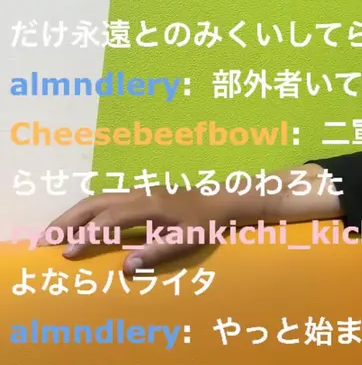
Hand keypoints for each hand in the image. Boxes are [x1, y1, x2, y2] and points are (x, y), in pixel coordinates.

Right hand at [40, 188, 253, 275]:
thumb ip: (157, 253)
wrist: (220, 200)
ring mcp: (137, 191)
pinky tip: (73, 225)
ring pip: (96, 199)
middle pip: (95, 203)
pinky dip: (83, 212)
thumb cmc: (205, 224)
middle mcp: (139, 194)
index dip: (88, 235)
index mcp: (151, 205)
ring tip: (51, 235)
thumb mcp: (187, 240)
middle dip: (67, 221)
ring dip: (71, 216)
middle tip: (44, 241)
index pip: (111, 219)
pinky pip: (103, 200)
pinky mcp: (137, 194)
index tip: (68, 252)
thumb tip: (126, 268)